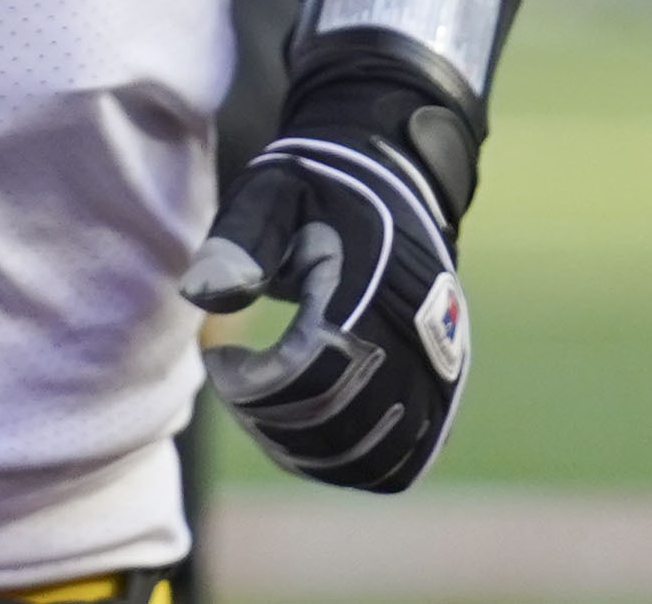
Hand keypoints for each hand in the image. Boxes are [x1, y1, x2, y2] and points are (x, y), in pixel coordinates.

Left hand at [181, 129, 469, 491]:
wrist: (395, 187)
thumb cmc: (319, 192)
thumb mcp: (270, 192)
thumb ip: (238, 239)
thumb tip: (208, 297)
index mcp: (366, 287)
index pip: (307, 371)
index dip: (250, 384)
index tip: (219, 360)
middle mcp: (413, 336)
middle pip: (337, 423)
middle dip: (270, 421)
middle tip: (237, 388)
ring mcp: (437, 368)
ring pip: (373, 454)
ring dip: (306, 451)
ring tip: (265, 413)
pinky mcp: (444, 388)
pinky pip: (406, 458)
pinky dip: (352, 465)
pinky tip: (307, 441)